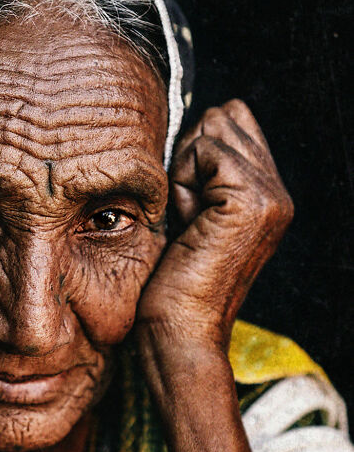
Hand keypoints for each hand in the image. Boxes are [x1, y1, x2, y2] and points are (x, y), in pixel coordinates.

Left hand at [136, 99, 292, 354]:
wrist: (181, 333)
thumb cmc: (173, 287)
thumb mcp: (189, 218)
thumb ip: (200, 174)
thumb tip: (192, 126)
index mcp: (268, 198)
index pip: (234, 120)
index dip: (195, 151)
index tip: (186, 206)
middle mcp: (279, 193)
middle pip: (223, 118)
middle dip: (189, 159)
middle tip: (187, 217)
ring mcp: (270, 195)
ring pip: (212, 131)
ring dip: (185, 172)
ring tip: (188, 223)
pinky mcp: (251, 199)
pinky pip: (204, 149)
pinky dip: (183, 182)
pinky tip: (187, 223)